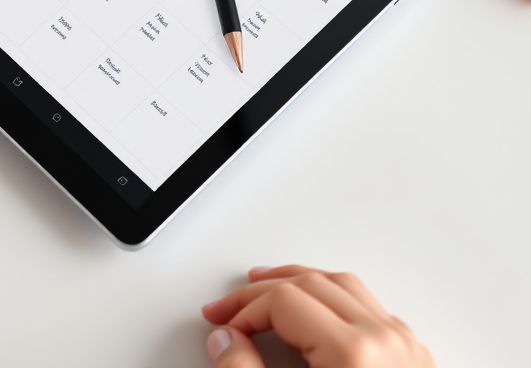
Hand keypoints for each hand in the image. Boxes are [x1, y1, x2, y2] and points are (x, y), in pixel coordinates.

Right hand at [201, 266, 434, 367]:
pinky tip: (317, 312)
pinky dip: (334, 301)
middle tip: (229, 310)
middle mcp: (386, 343)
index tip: (222, 330)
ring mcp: (409, 352)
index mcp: (354, 355)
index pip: (283, 301)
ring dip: (299, 283)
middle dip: (261, 292)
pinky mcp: (419, 364)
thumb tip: (224, 339)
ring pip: (344, 287)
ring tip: (267, 288)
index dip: (242, 310)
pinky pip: (371, 309)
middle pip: (311, 284)